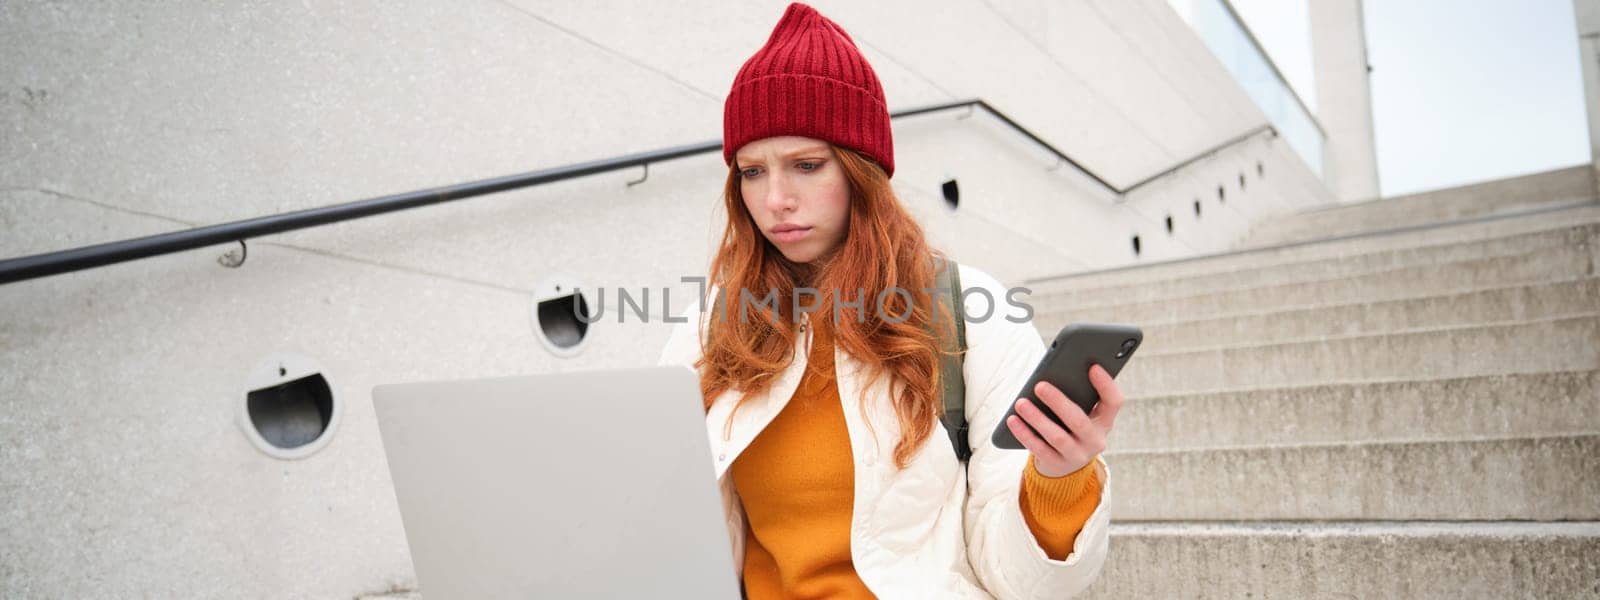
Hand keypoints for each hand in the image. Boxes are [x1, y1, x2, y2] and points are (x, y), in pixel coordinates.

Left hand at [1004, 364, 1124, 477]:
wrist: (1067, 463)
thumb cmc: (1071, 425)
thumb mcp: (1082, 413)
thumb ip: (1076, 395)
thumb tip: (1051, 377)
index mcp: (1104, 420)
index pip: (1114, 402)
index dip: (1106, 385)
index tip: (1093, 367)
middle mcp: (1095, 440)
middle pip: (1079, 421)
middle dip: (1058, 402)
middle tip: (1039, 386)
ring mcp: (1078, 455)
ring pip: (1057, 437)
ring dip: (1037, 418)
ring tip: (1020, 403)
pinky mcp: (1058, 464)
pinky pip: (1039, 449)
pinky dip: (1024, 433)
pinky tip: (1013, 420)